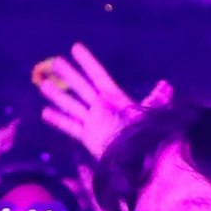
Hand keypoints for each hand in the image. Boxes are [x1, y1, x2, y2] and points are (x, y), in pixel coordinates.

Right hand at [36, 44, 170, 160]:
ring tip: (43, 83)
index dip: (87, 62)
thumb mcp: (151, 115)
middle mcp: (102, 107)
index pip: (98, 75)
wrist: (142, 162)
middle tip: (54, 62)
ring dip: (57, 95)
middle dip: (68, 75)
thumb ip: (155, 99)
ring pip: (72, 104)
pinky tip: (45, 112)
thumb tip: (167, 85)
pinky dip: (58, 120)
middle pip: (81, 87)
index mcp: (115, 98)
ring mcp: (93, 121)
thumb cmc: (147, 136)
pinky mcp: (88, 137)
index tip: (75, 47)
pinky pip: (70, 127)